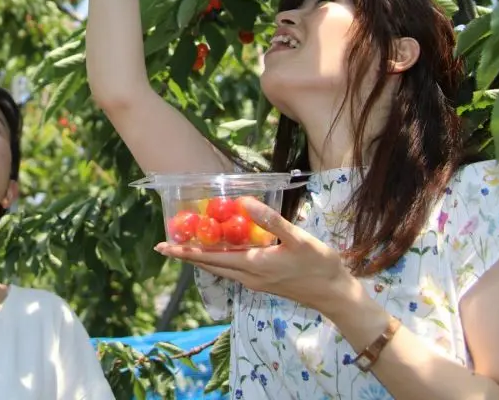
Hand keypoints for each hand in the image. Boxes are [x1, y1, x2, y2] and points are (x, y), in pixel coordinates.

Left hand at [154, 197, 355, 315]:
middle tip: (165, 246)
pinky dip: (220, 260)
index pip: (210, 259)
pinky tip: (221, 250)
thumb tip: (244, 203)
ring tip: (187, 247)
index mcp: (253, 265)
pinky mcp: (263, 282)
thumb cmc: (318, 265)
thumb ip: (270, 221)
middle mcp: (249, 277)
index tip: (163, 248)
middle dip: (187, 256)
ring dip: (202, 259)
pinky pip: (233, 270)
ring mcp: (256, 282)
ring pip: (221, 269)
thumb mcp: (296, 238)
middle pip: (210, 266)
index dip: (186, 252)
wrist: (334, 293)